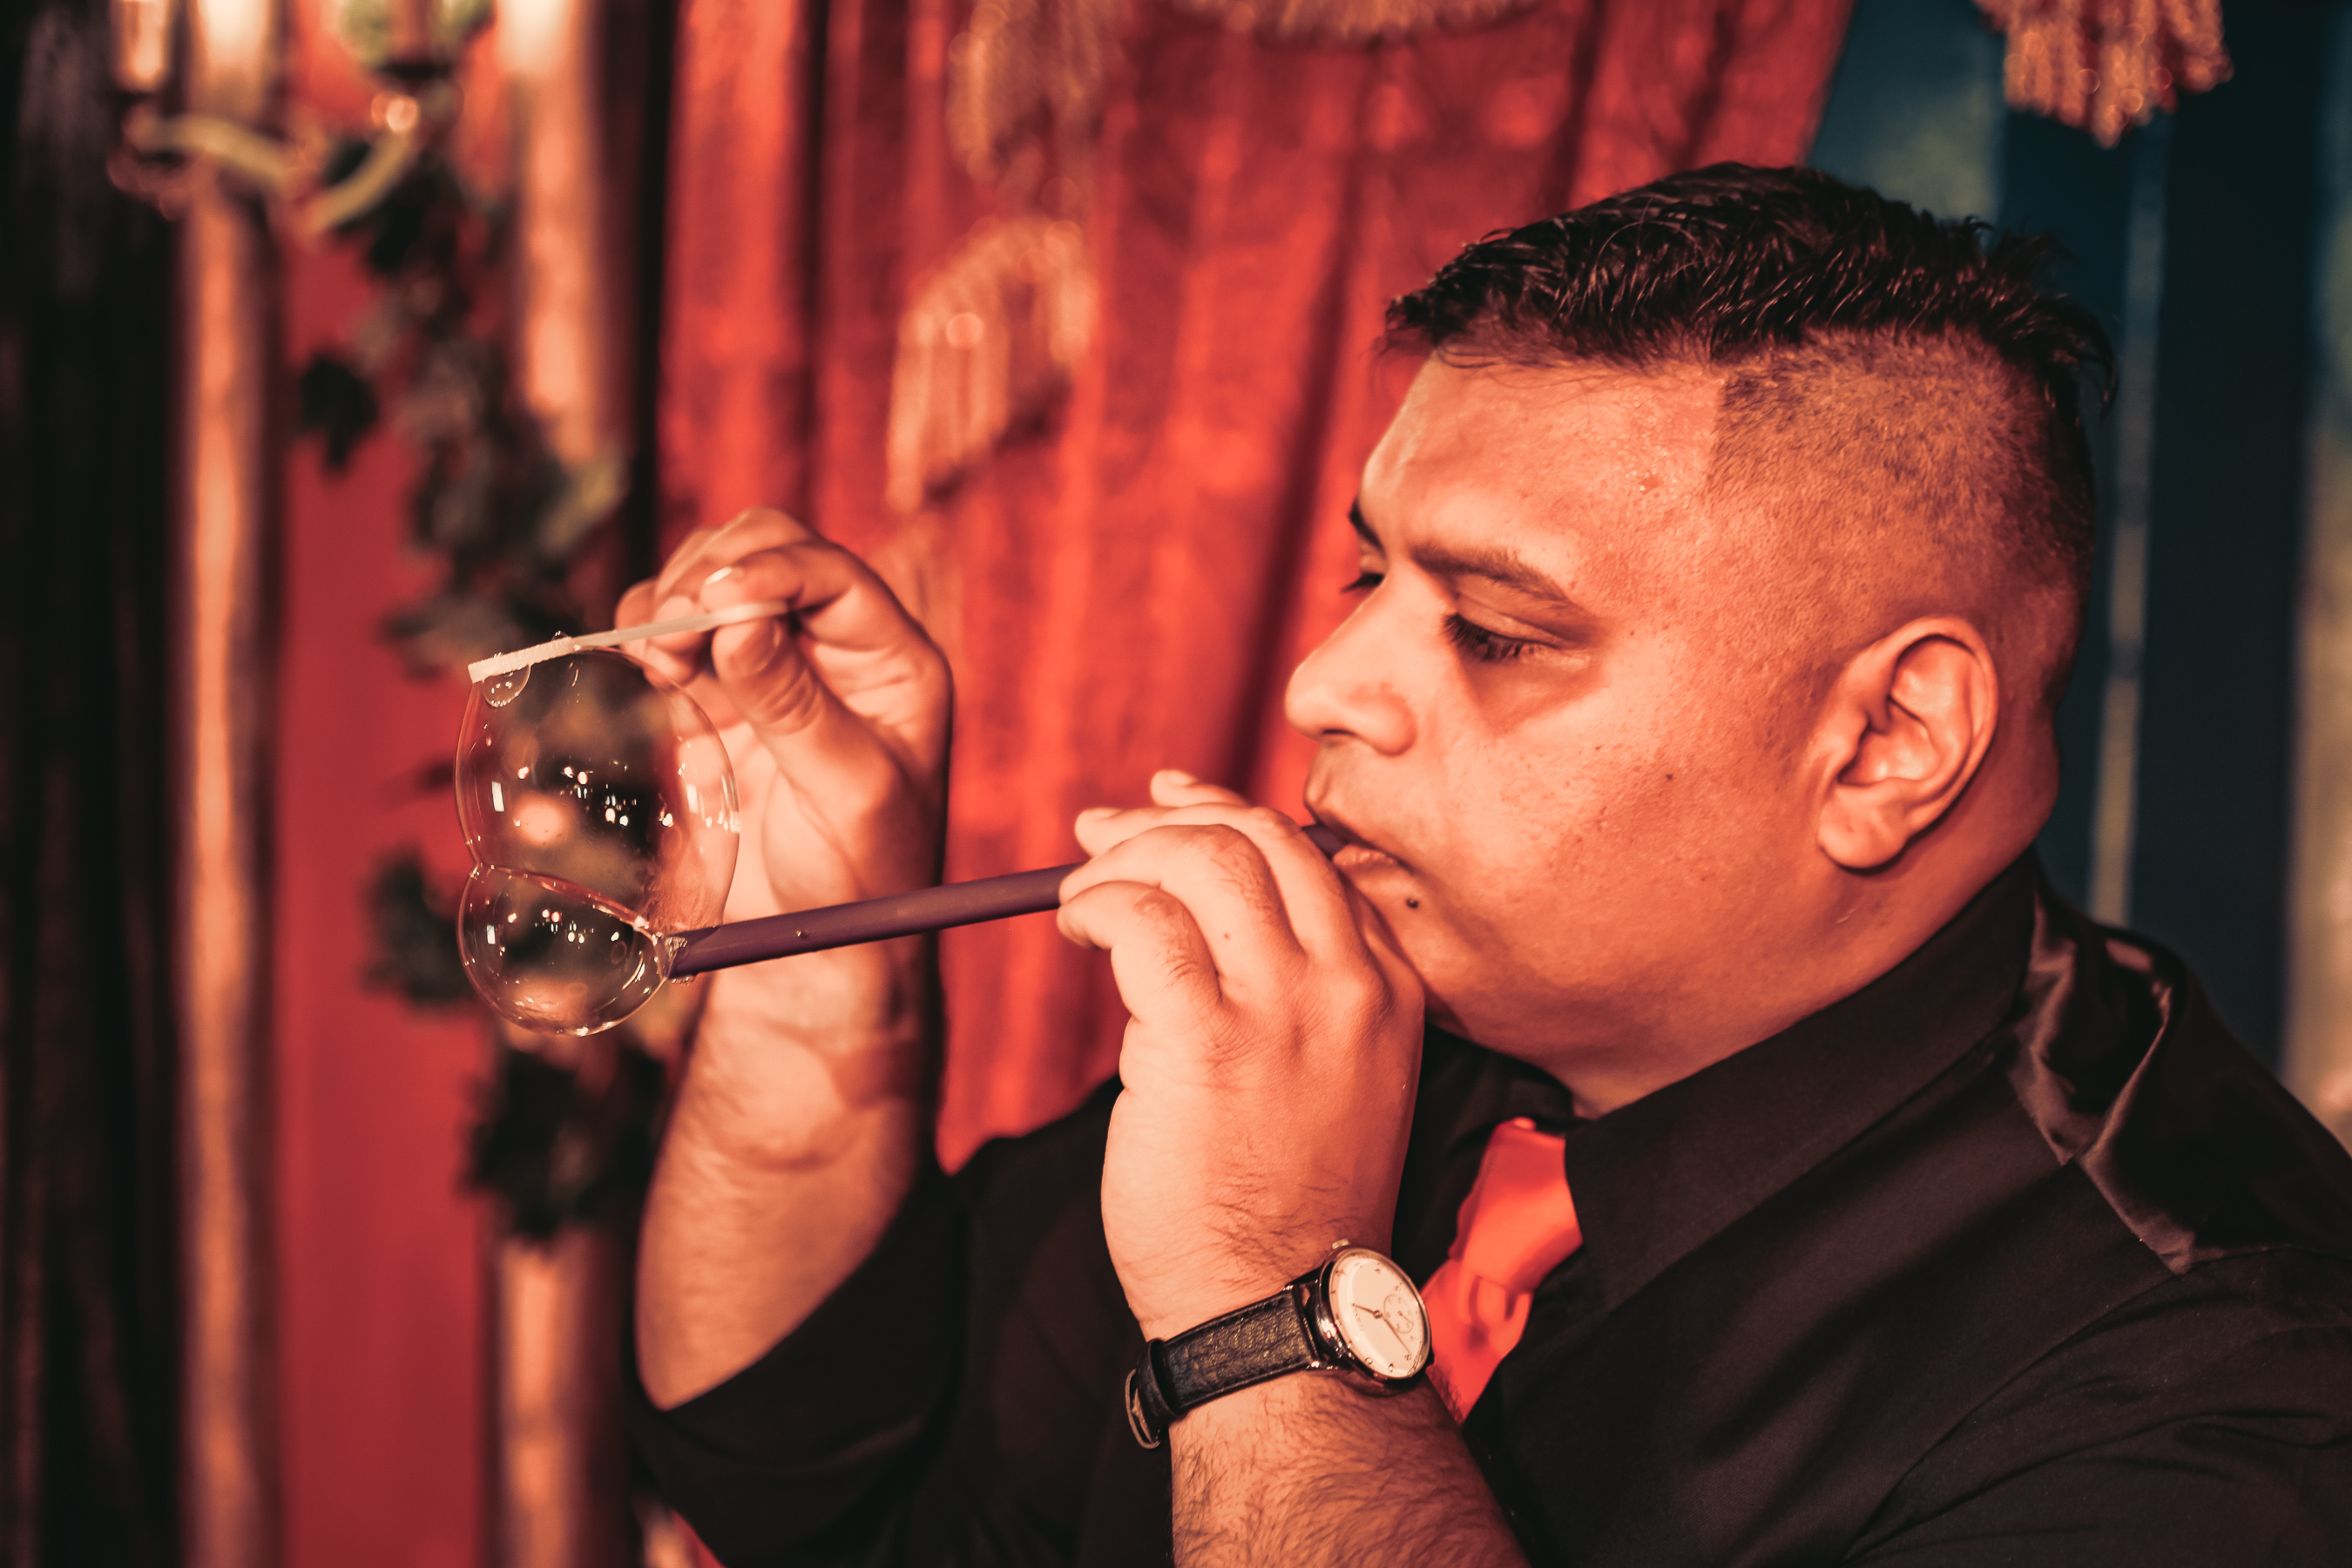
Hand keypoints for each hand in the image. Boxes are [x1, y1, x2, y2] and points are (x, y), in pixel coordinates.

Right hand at [619, 508, 951, 930]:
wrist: (809, 947)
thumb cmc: (858, 877)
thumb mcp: (844, 791)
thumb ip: (792, 702)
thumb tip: (738, 617)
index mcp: (893, 662)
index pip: (831, 573)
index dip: (770, 569)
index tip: (715, 601)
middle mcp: (836, 649)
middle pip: (769, 551)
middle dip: (713, 574)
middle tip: (675, 631)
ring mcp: (772, 666)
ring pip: (715, 577)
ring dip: (675, 595)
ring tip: (660, 656)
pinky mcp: (715, 695)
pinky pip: (674, 627)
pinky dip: (649, 627)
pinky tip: (647, 665)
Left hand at [1058, 772, 1424, 1339]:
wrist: (1273, 1307)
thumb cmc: (1277, 1202)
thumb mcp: (1324, 1077)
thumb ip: (1286, 990)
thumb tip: (1186, 905)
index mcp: (1388, 989)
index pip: (1310, 857)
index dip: (1229, 813)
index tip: (1168, 803)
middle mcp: (1349, 984)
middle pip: (1259, 839)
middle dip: (1168, 820)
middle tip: (1102, 835)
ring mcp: (1287, 1007)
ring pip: (1203, 861)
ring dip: (1123, 861)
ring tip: (1079, 897)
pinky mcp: (1209, 1037)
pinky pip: (1144, 919)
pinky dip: (1098, 904)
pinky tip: (1078, 927)